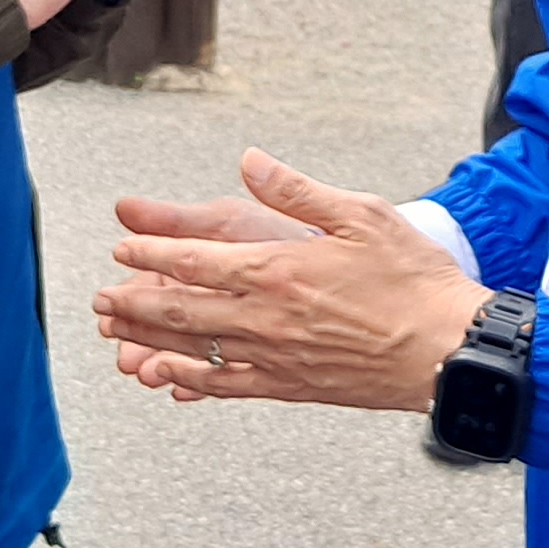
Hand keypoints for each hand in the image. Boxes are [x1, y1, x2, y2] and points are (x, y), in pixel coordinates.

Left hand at [95, 149, 487, 410]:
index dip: (152, 254)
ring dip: (148, 339)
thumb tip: (251, 162)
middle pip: (180, 309)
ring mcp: (275, 356)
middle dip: (134, 301)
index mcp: (277, 269)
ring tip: (117, 334)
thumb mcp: (360, 214)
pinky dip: (190, 380)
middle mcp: (265, 317)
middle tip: (101, 297)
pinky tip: (169, 377)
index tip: (124, 247)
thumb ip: (296, 191)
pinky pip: (228, 385)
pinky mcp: (291, 385)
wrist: (447, 350)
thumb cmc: (412, 280)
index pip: (194, 261)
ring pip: (194, 349)